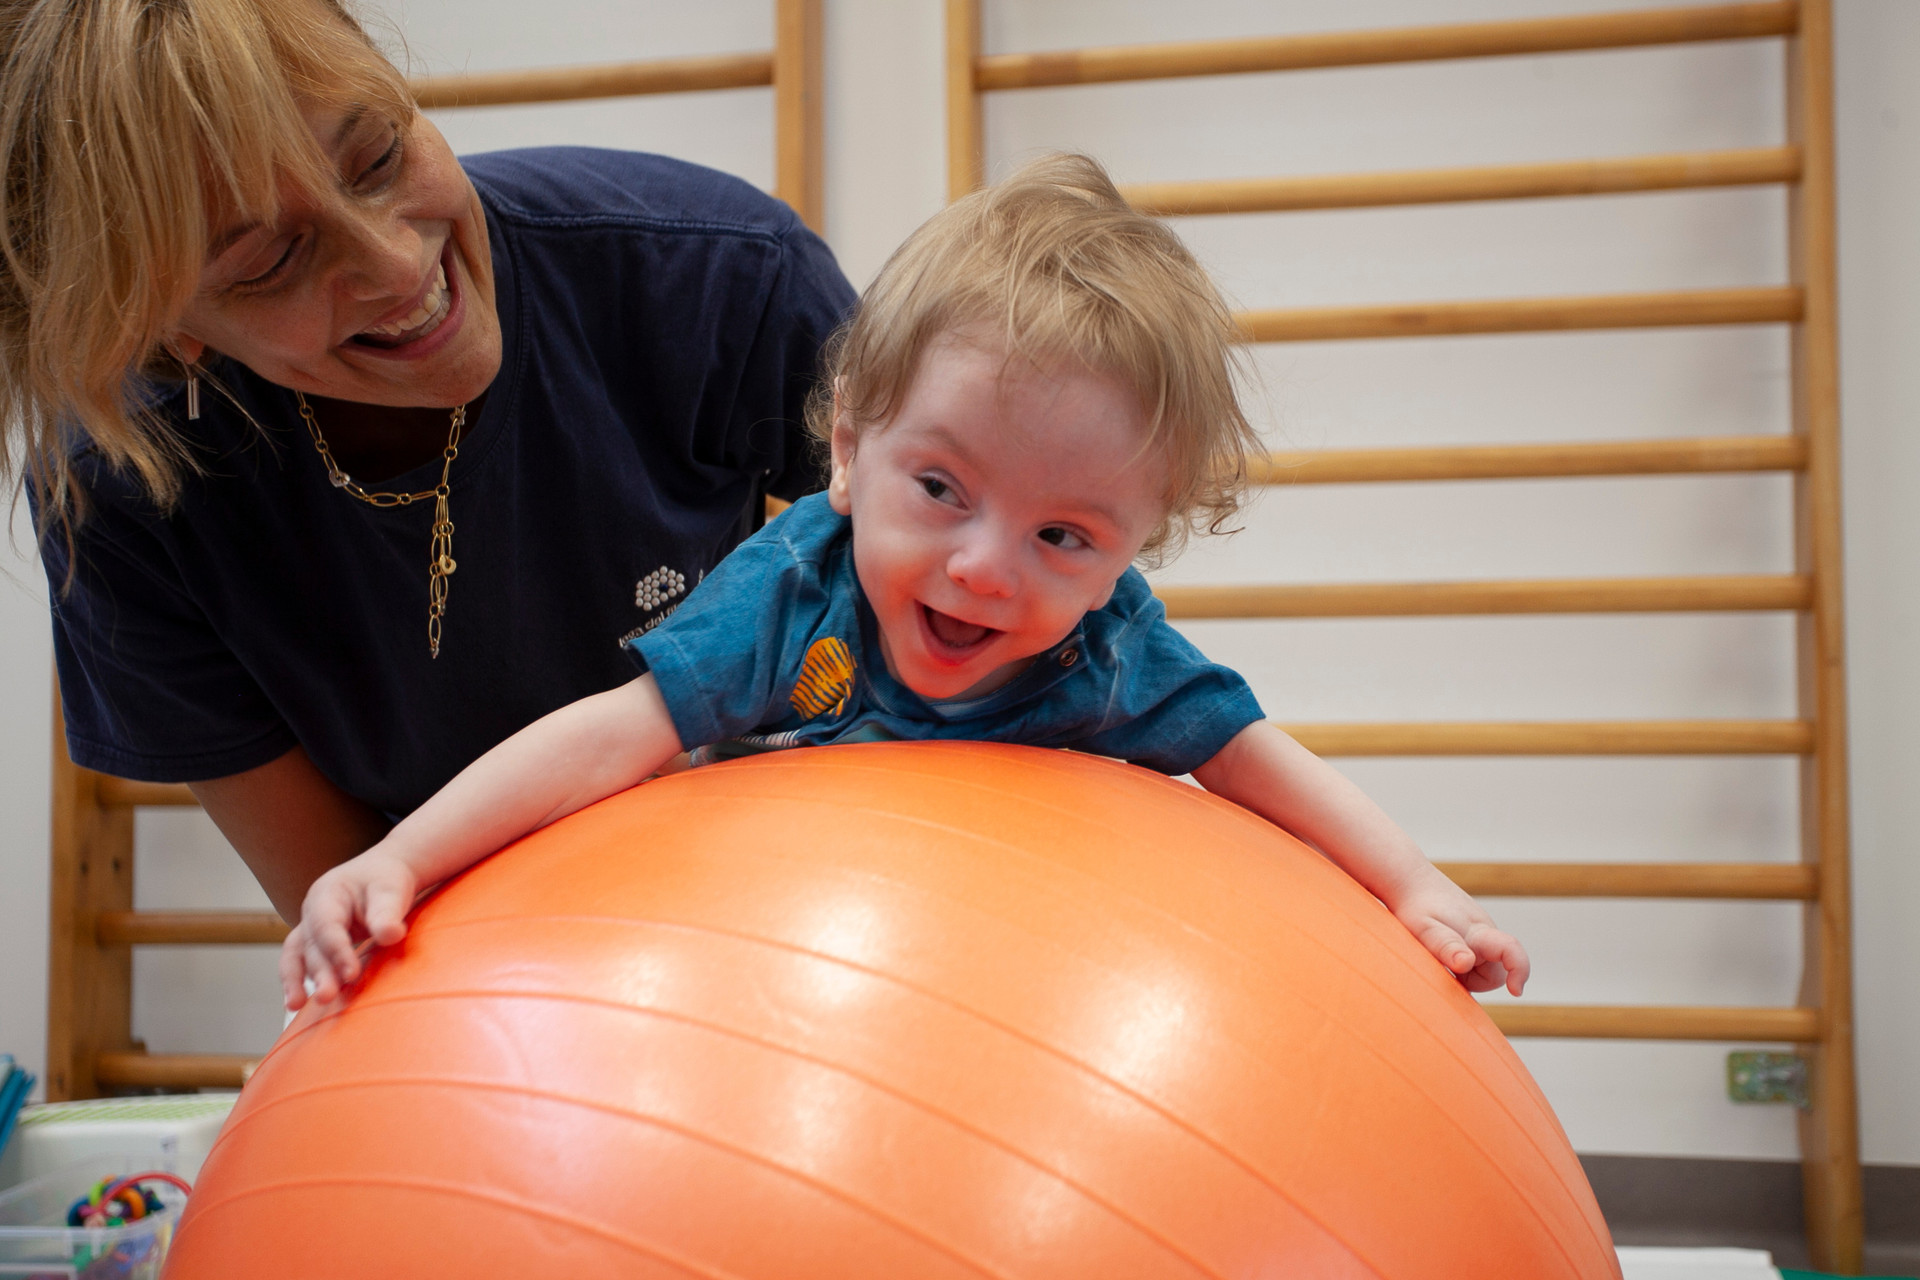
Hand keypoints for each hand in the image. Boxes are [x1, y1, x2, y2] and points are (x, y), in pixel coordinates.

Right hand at [279, 848, 417, 1010]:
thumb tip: (391, 936)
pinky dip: (298, 981)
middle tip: (327, 996)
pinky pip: (300, 962)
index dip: (337, 951)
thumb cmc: (386, 880)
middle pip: (311, 945)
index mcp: (328, 893)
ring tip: (296, 1005)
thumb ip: (388, 913)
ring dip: (296, 980)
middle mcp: (312, 911)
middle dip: (318, 972)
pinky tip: (298, 1004)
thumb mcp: (391, 890)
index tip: (352, 974)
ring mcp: (311, 928)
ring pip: (296, 955)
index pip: (328, 926)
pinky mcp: (316, 943)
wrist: (382, 874)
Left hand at [1384, 864, 1530, 996]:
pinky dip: (1460, 965)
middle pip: (1495, 972)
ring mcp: (1478, 933)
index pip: (1511, 950)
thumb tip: (1466, 964)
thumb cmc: (1415, 905)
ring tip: (1438, 959)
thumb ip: (1446, 947)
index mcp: (1477, 931)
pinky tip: (1441, 956)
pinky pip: (1474, 959)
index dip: (1520, 972)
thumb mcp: (1425, 929)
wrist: (1411, 881)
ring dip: (1465, 974)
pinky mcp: (1469, 935)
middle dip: (1474, 982)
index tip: (1515, 992)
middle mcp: (1484, 932)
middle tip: (1443, 970)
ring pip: (1483, 968)